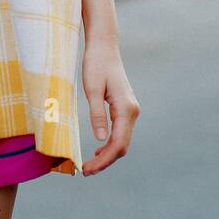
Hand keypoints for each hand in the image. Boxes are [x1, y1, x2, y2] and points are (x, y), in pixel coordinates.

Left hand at [80, 34, 140, 175]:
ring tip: (90, 165)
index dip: (104, 160)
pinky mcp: (125, 108)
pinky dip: (111, 145)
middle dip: (105, 161)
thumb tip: (102, 140)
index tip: (87, 169)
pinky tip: (99, 151)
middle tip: (86, 171)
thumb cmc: (95, 64)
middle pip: (122, 146)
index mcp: (126, 109)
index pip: (117, 144)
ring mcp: (131, 110)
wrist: (104, 47)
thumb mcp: (92, 89)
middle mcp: (132, 112)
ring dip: (108, 155)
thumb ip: (97, 114)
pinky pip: (121, 132)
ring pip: (122, 141)